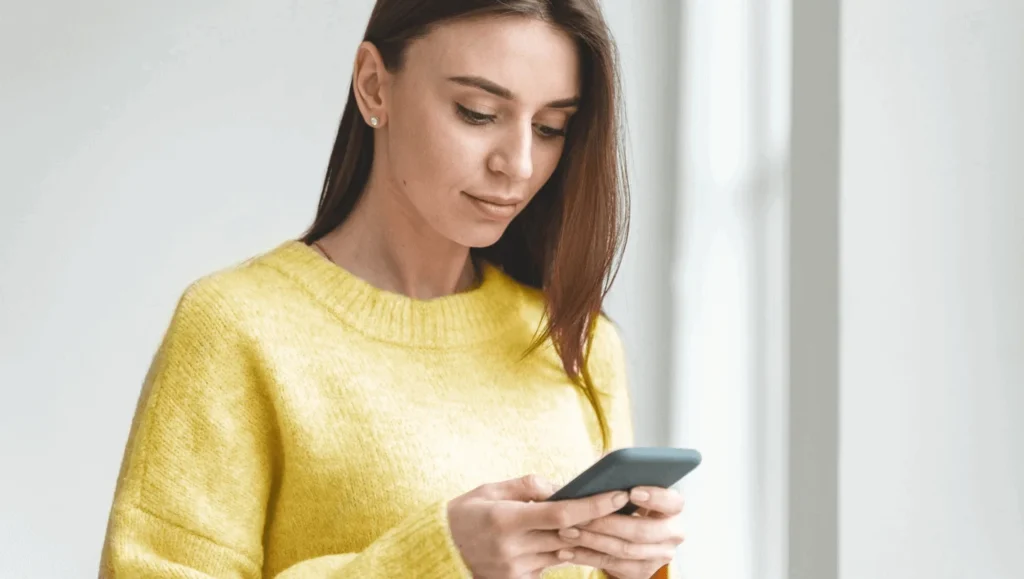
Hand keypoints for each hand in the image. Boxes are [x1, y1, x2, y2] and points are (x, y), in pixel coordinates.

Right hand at [447, 474, 631, 578]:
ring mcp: (516, 570)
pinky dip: (568, 552)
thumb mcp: (490, 489)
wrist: (440, 551)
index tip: (618, 494)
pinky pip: (553, 565)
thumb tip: (560, 486)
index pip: (561, 514)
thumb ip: (526, 486)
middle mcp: (513, 548)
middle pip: (570, 536)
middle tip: (626, 507)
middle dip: (599, 521)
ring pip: (566, 553)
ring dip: (589, 539)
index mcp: (506, 520)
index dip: (593, 505)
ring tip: (613, 522)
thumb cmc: (466, 513)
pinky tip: (585, 541)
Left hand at [552, 486, 684, 578]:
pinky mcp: (642, 572)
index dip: (654, 497)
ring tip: (567, 531)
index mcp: (673, 508)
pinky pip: (612, 565)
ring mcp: (659, 556)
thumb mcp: (626, 487)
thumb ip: (620, 476)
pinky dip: (587, 557)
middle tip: (582, 516)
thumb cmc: (624, 503)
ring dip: (592, 541)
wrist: (628, 535)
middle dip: (609, 523)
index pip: (673, 502)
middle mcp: (672, 534)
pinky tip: (567, 550)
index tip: (630, 491)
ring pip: (624, 550)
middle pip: (643, 531)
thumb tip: (605, 462)